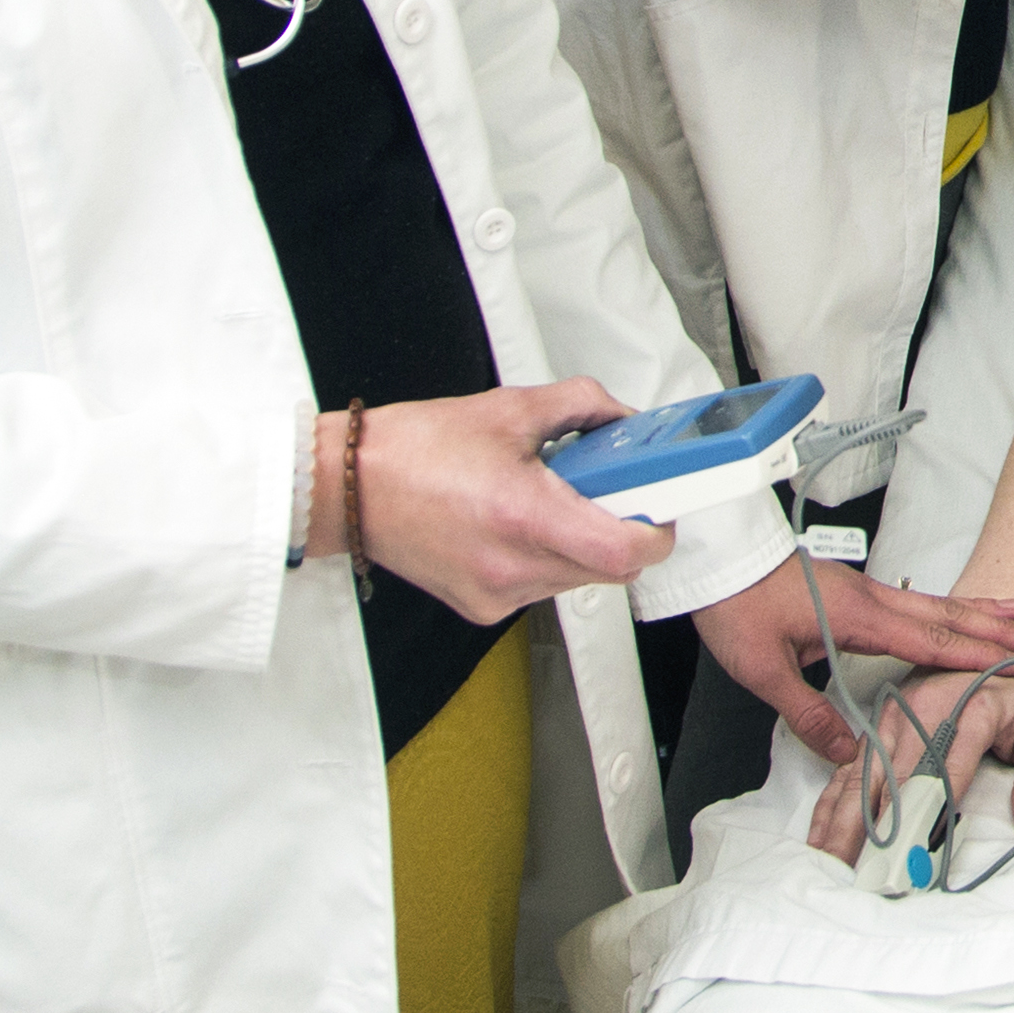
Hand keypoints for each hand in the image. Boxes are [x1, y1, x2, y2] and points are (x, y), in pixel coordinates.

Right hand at [341, 380, 672, 624]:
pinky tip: (518, 523)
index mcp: (524, 516)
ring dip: (584, 544)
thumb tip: (622, 417)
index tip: (662, 503)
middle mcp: (512, 566)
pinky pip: (542, 587)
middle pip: (611, 569)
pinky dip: (548, 558)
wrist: (351, 487)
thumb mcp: (511, 408)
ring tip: (550, 500)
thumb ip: (582, 405)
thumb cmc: (416, 449)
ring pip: (579, 580)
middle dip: (622, 529)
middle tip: (607, 490)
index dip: (657, 530)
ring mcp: (496, 593)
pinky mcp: (481, 607)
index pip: (624, 552)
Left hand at [696, 558, 1013, 772]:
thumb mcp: (763, 670)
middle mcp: (870, 599)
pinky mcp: (852, 592)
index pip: (929, 639)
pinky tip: (952, 612)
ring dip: (975, 611)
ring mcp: (863, 592)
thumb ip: (807, 713)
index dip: (974, 654)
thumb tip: (846, 752)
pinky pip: (913, 601)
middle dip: (993, 629)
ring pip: (932, 603)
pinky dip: (945, 606)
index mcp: (857, 617)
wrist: (718, 562)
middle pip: (944, 615)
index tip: (1013, 662)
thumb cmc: (736, 607)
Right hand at [805, 654, 1013, 863]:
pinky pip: (849, 767)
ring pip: (863, 777)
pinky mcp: (879, 723)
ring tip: (830, 867)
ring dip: (844, 824)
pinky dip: (833, 803)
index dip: (930, 820)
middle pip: (895, 781)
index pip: (946, 774)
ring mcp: (895, 716)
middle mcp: (923, 710)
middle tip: (866, 879)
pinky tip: (821, 835)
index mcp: (971, 707)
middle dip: (878, 834)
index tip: (918, 860)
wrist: (998, 635)